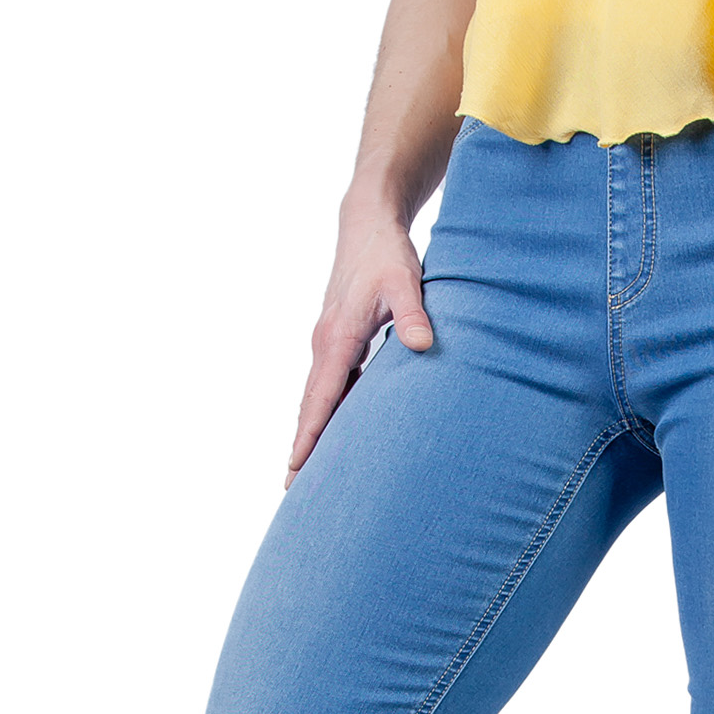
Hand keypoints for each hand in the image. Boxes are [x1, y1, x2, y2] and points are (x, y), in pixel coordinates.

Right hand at [286, 209, 433, 487]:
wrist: (367, 223)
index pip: (319, 399)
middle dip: (300, 449)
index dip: (309, 436)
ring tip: (304, 474)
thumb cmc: (387, 253)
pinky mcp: (338, 341)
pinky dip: (325, 413)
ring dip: (310, 434)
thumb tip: (422, 346)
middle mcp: (325, 346)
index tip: (295, 468)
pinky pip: (328, 386)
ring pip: (316, 399)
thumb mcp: (405, 281)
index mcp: (336, 338)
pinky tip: (333, 436)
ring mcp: (328, 344)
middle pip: (309, 407)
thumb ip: (414, 315)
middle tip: (291, 491)